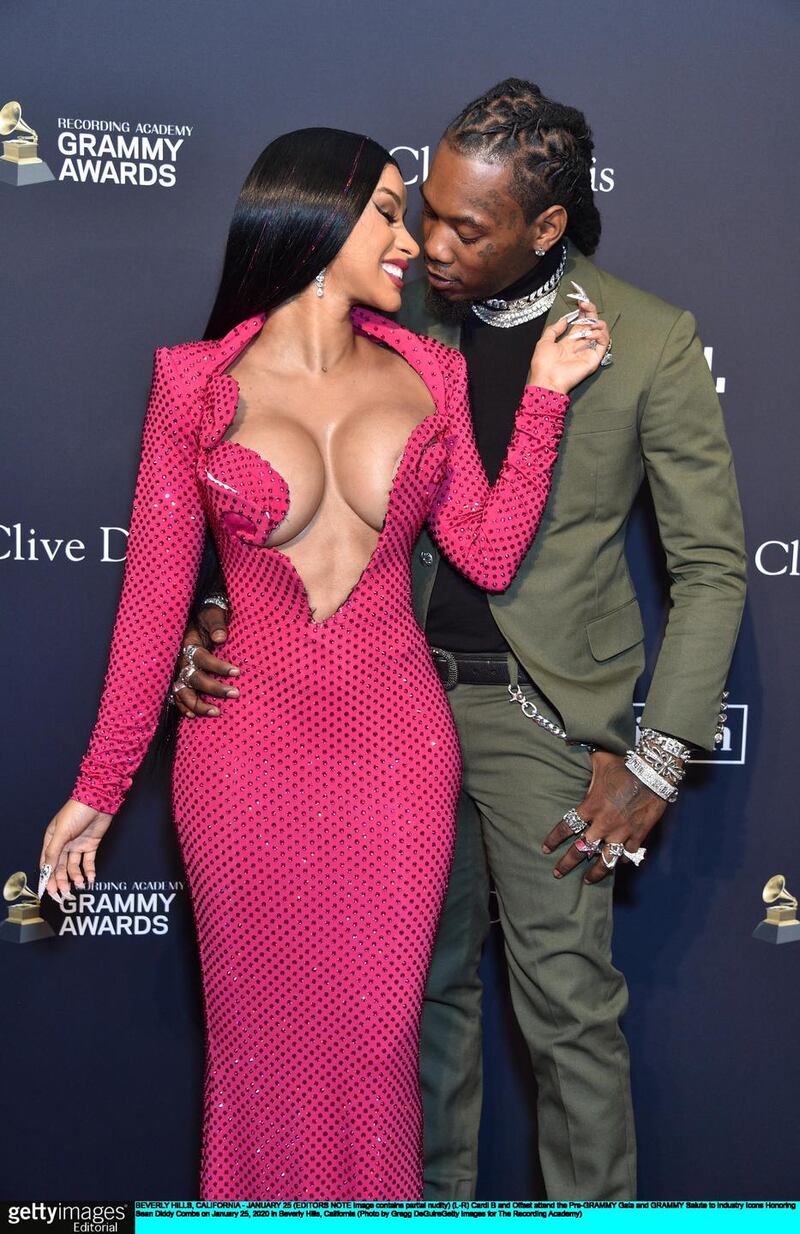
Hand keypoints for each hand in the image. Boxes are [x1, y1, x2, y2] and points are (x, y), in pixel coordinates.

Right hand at [38, 798, 113, 902]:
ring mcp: (77, 845)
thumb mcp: (61, 832)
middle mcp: (64, 844)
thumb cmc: (76, 812)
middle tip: (64, 893)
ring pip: (73, 866)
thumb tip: (46, 869)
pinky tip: (90, 879)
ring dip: (75, 877)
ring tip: (79, 885)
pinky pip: (88, 862)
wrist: (98, 801)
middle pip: (60, 867)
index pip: (46, 863)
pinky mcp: (91, 845)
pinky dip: (89, 871)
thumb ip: (53, 851)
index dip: (47, 877)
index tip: (48, 890)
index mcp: (52, 839)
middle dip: (61, 880)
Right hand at [172, 607, 239, 718]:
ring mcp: (178, 671)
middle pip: (194, 678)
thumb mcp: (213, 615)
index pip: (202, 658)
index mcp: (188, 644)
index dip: (219, 667)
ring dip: (198, 704)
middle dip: (214, 688)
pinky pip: (176, 696)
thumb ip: (217, 625)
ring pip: (183, 692)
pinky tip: (193, 716)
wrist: (197, 616)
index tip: (237, 672)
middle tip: (235, 693)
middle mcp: (181, 660)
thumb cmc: (207, 616)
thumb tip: (221, 637)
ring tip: (217, 712)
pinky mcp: (179, 678)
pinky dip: (182, 707)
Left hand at [527, 297, 609, 394]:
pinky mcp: (594, 358)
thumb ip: (554, 329)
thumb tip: (564, 319)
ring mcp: (589, 351)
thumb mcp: (544, 341)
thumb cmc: (543, 364)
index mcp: (571, 340)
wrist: (546, 380)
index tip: (580, 300)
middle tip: (585, 305)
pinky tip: (590, 333)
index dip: (583, 310)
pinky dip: (600, 334)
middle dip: (591, 311)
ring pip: (602, 331)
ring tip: (587, 324)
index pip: (582, 321)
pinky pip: (604, 343)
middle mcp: (582, 344)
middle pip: (592, 323)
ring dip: (596, 323)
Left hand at [541, 750, 667, 882]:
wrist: (654, 773)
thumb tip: (569, 740)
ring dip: (595, 872)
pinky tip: (618, 862)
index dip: (554, 839)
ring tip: (587, 880)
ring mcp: (621, 832)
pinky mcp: (638, 835)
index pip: (566, 827)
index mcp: (590, 806)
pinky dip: (623, 859)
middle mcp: (603, 824)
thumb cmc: (625, 765)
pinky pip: (628, 854)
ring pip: (605, 860)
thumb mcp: (601, 760)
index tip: (545, 849)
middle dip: (567, 863)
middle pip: (581, 850)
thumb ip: (585, 758)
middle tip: (558, 873)